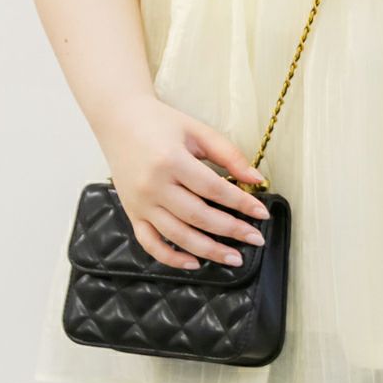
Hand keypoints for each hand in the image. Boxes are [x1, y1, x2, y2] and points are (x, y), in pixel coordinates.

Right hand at [94, 94, 271, 268]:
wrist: (119, 119)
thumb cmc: (161, 122)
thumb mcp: (198, 131)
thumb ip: (229, 155)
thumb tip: (256, 179)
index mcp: (171, 160)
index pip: (214, 189)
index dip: (241, 203)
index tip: (262, 213)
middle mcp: (154, 186)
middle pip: (198, 216)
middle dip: (231, 230)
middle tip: (256, 238)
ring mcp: (140, 203)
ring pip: (178, 235)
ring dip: (208, 250)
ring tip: (234, 258)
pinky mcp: (131, 213)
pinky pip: (150, 243)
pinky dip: (171, 258)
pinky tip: (194, 263)